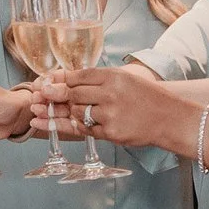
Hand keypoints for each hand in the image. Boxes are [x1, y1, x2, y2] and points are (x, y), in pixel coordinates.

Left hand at [34, 65, 168, 147]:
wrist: (169, 118)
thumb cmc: (146, 97)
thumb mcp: (124, 79)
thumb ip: (97, 78)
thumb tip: (65, 78)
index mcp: (113, 76)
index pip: (79, 76)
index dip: (59, 80)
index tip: (44, 82)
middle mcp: (110, 94)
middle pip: (73, 94)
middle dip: (54, 96)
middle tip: (39, 97)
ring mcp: (110, 114)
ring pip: (76, 113)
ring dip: (66, 113)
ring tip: (53, 112)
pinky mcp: (111, 133)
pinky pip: (85, 130)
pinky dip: (77, 126)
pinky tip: (67, 123)